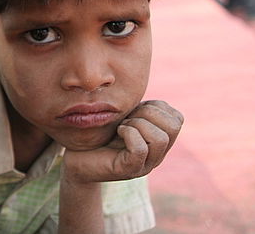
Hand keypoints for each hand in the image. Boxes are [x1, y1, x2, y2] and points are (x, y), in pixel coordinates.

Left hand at [62, 100, 183, 184]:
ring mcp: (144, 165)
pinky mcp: (128, 170)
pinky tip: (118, 132)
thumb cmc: (99, 132)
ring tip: (122, 126)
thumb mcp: (124, 114)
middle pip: (174, 127)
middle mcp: (157, 155)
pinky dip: (128, 133)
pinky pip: (140, 149)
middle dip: (148, 113)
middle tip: (128, 117)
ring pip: (160, 138)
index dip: (157, 107)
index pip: (177, 118)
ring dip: (137, 124)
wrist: (76, 157)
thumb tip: (141, 85)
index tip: (135, 109)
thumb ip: (140, 107)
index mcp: (160, 141)